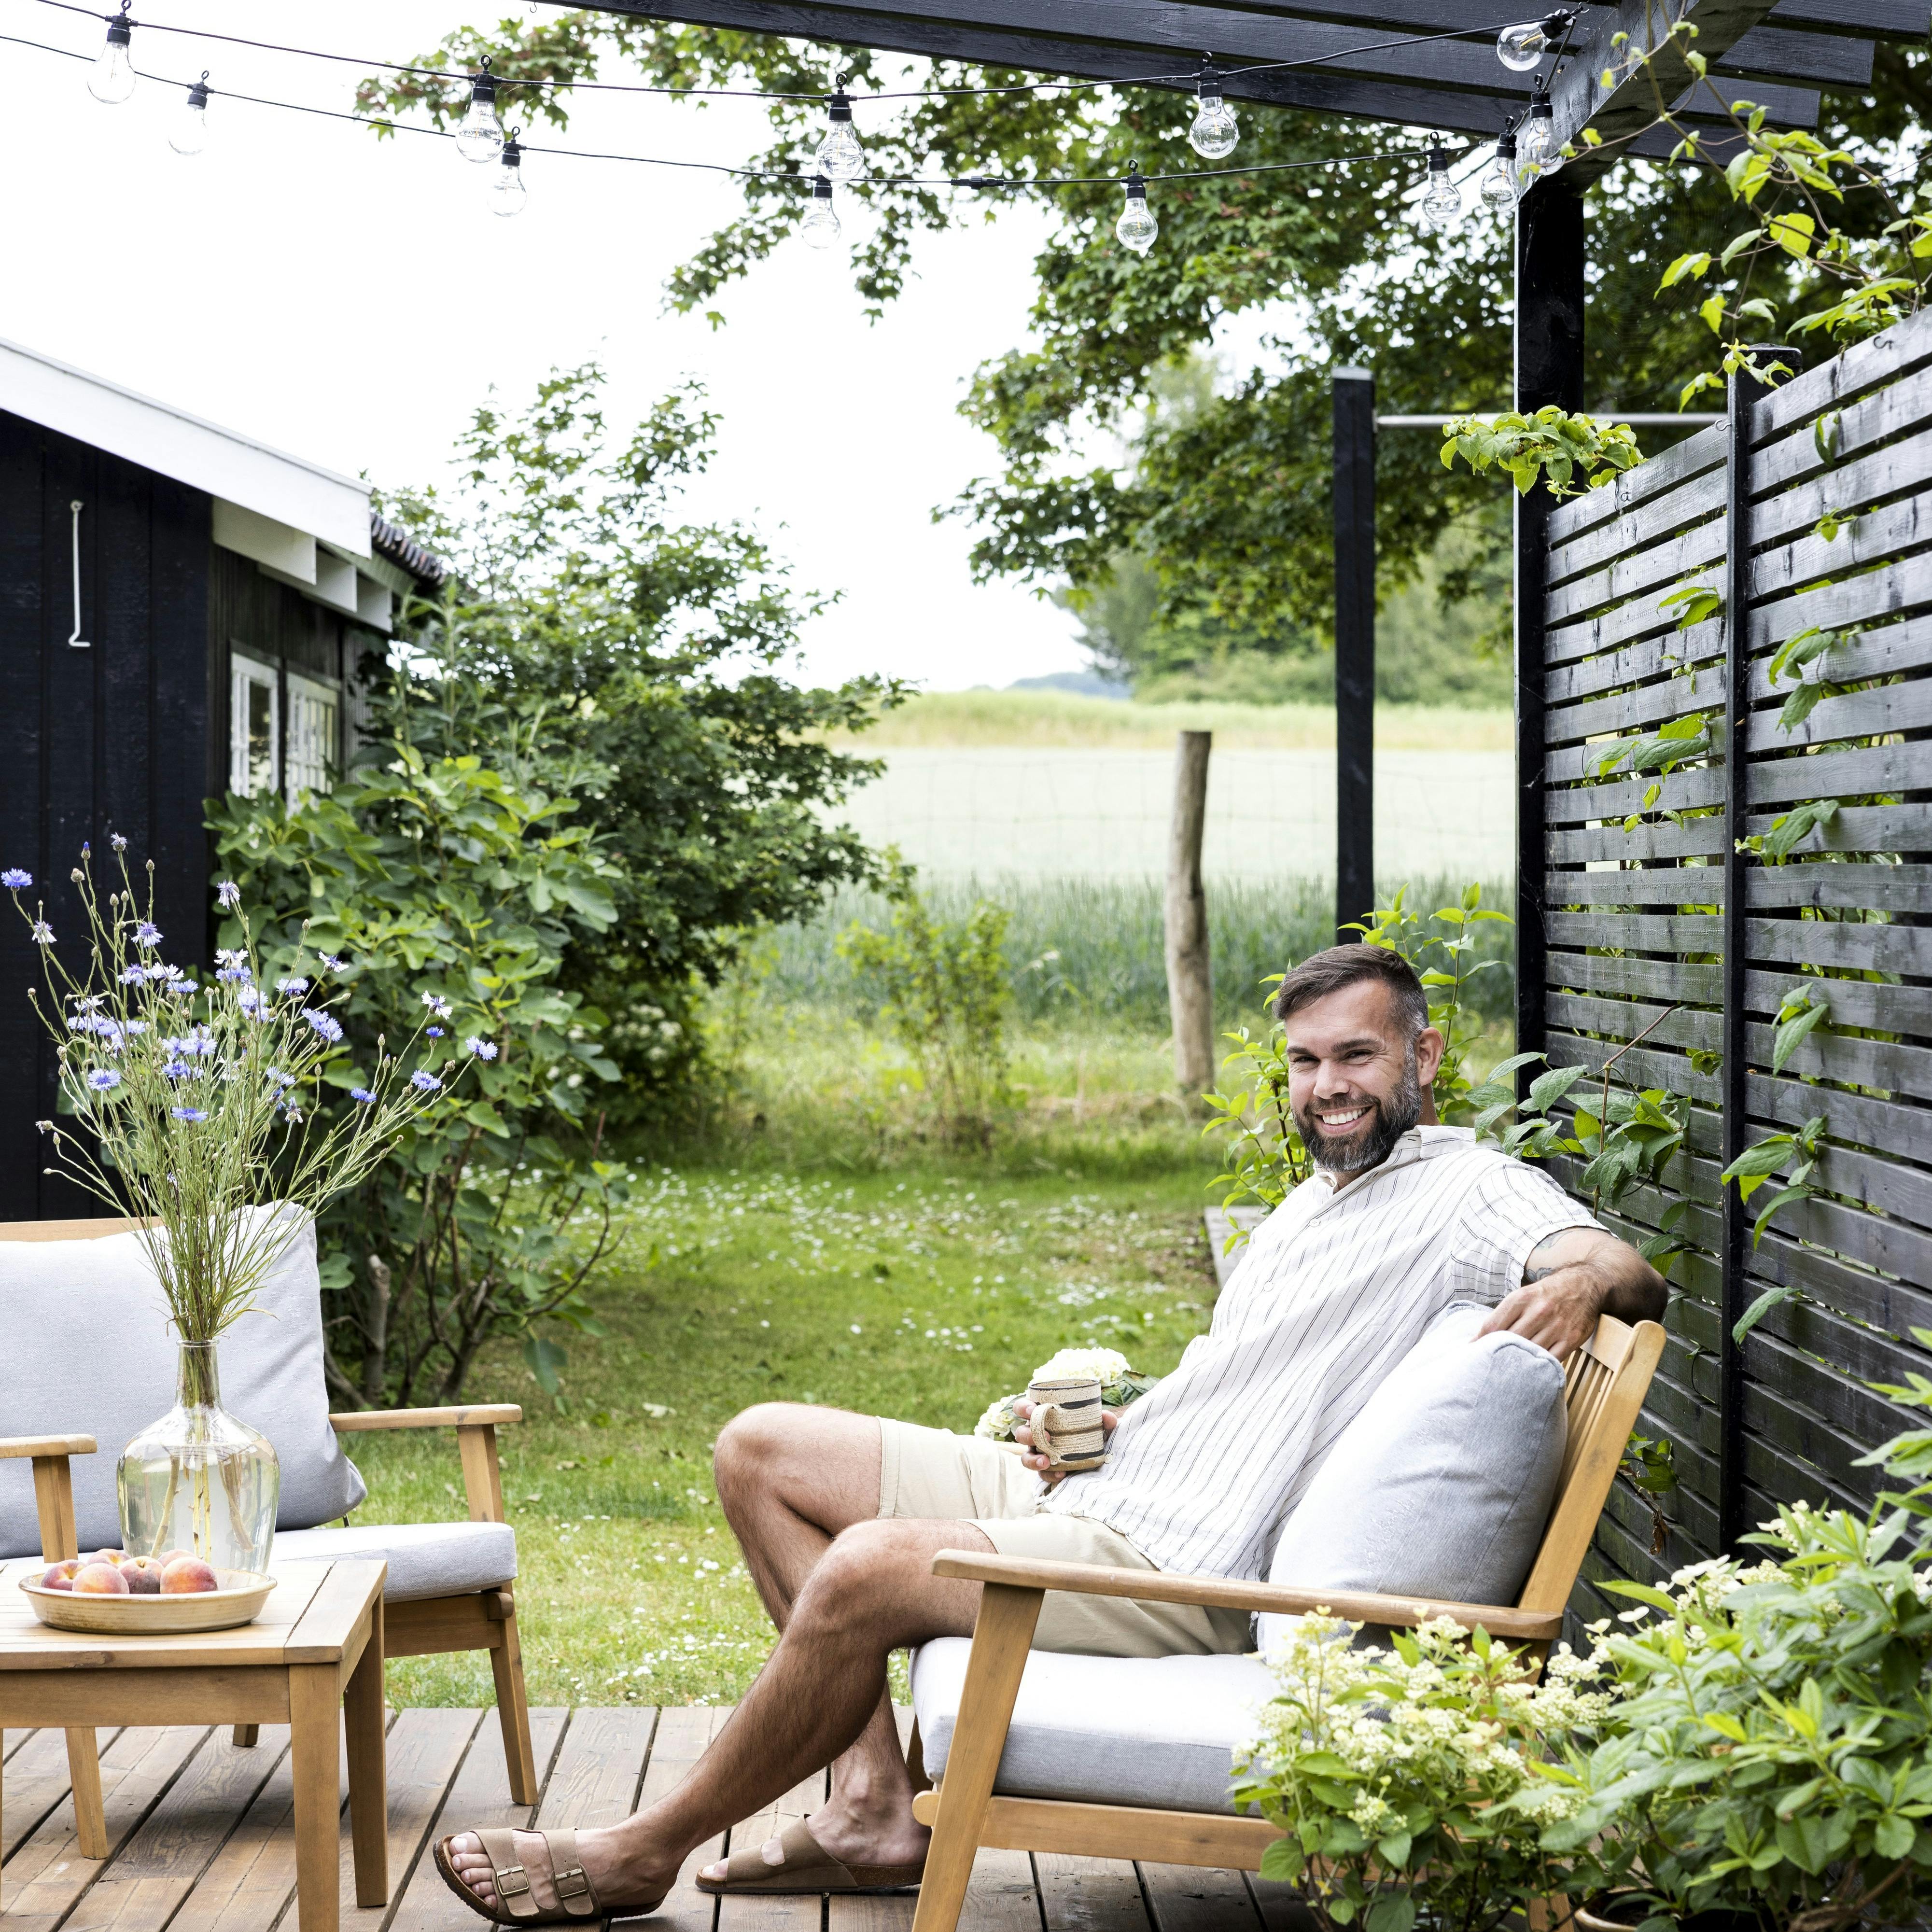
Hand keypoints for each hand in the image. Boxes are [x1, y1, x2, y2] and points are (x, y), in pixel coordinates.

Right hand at [1013, 1399, 1118, 1487]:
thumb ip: (1103, 1420)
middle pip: (1021, 1433)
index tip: (1033, 1409)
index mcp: (1042, 1416)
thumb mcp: (1097, 1425)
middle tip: (1047, 1437)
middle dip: (1028, 1434)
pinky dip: (1049, 1475)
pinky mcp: (1046, 1470)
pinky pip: (1041, 1475)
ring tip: (1046, 1461)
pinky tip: (1061, 1474)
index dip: (1023, 1407)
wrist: (1094, 1458)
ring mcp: (1038, 1453)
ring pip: (1025, 1456)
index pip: (1023, 1408)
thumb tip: (1107, 1418)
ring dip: (1033, 1459)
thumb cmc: (1088, 1433)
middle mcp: (1036, 1434)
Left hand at [1476, 1270, 1600, 1359]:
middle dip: (1498, 1354)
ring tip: (1508, 1371)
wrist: (1583, 1285)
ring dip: (1518, 1362)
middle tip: (1488, 1365)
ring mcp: (1556, 1325)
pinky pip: (1551, 1359)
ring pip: (1530, 1351)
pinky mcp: (1571, 1338)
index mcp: (1521, 1299)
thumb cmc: (1545, 1294)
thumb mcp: (1521, 1296)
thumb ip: (1502, 1315)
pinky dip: (1540, 1366)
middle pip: (1510, 1341)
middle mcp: (1538, 1311)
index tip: (1471, 1353)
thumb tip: (1478, 1339)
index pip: (1492, 1326)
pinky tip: (1532, 1369)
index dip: (1479, 1342)